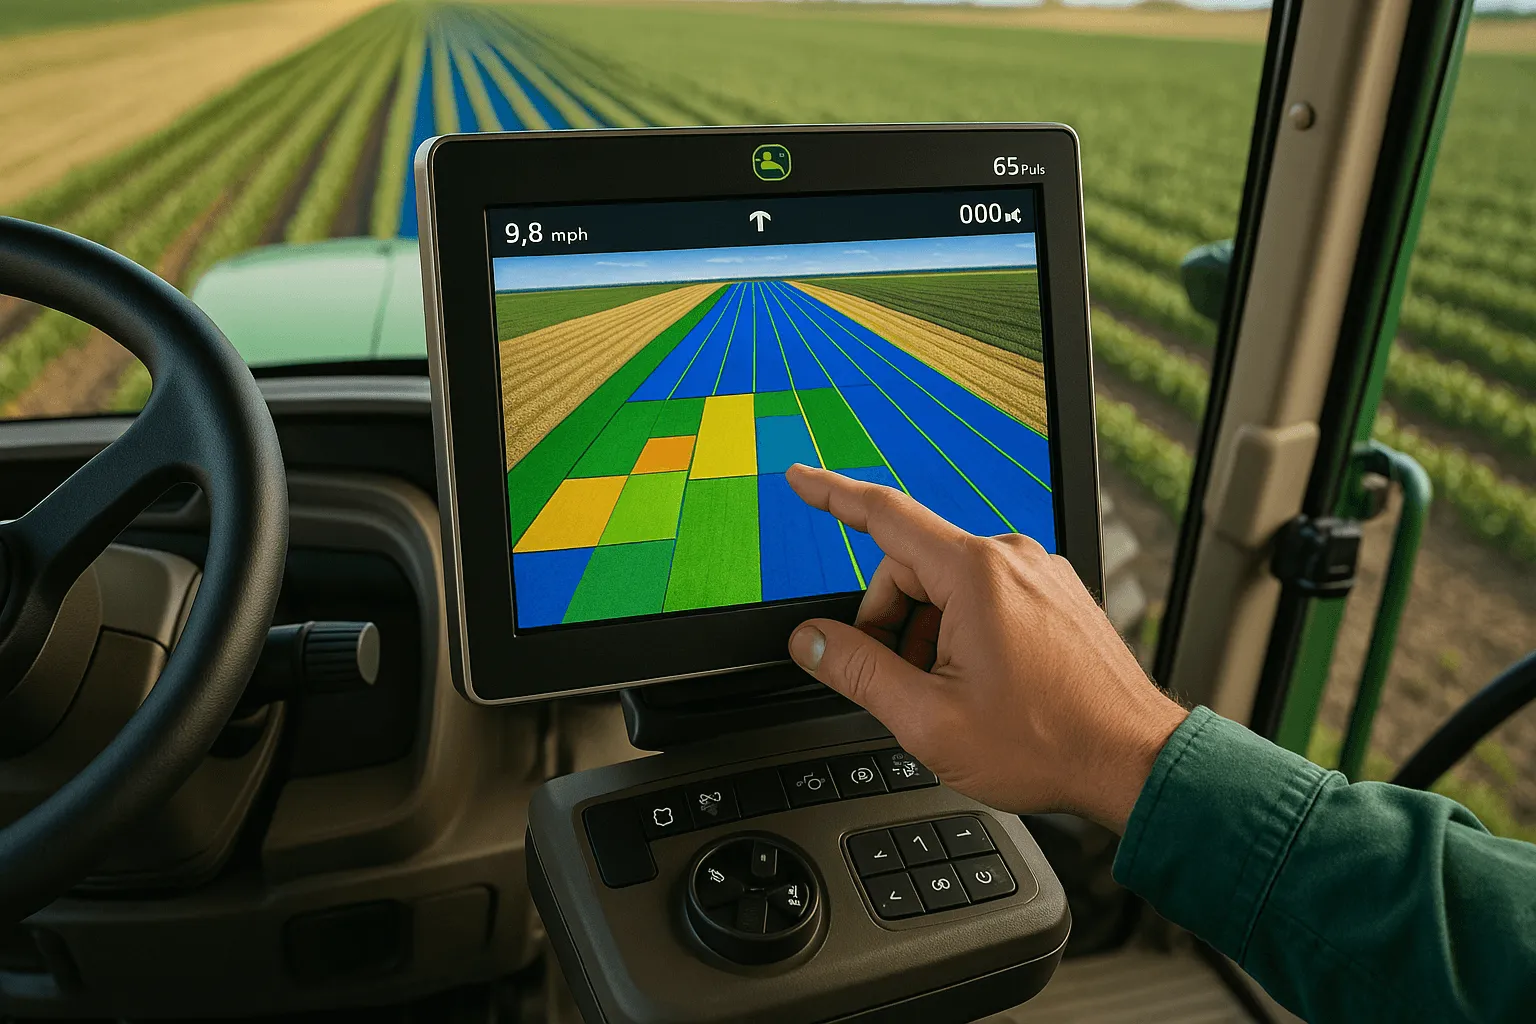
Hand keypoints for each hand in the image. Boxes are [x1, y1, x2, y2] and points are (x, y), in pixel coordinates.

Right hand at [784, 464, 1187, 832]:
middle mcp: (1011, 559)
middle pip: (912, 567)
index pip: (884, 515)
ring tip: (952, 697)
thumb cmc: (1047, 743)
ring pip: (949, 587)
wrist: (1132, 761)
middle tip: (901, 686)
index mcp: (975, 574)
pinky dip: (965, 634)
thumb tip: (810, 641)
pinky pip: (987, 598)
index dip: (831, 496)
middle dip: (890, 622)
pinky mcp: (1056, 595)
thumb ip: (857, 670)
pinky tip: (982, 686)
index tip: (800, 479)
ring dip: (929, 635)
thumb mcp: (927, 718)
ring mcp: (1039, 575)